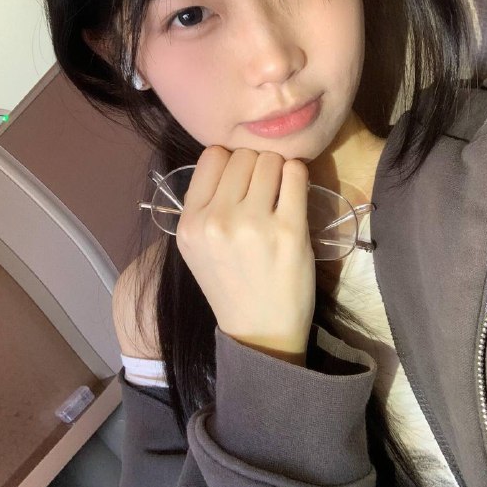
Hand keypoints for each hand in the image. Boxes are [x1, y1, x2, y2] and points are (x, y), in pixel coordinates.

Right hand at [175, 146, 315, 363]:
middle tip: (264, 188)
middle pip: (242, 155)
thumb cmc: (230, 284)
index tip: (241, 180)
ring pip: (269, 160)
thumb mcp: (197, 246)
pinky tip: (295, 190)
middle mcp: (217, 220)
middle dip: (256, 164)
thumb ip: (205, 204)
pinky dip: (297, 174)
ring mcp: (253, 224)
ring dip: (278, 169)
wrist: (259, 330)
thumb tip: (229, 157)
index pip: (212, 156)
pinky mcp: (288, 230)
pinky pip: (295, 174)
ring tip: (279, 192)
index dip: (230, 162)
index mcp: (190, 222)